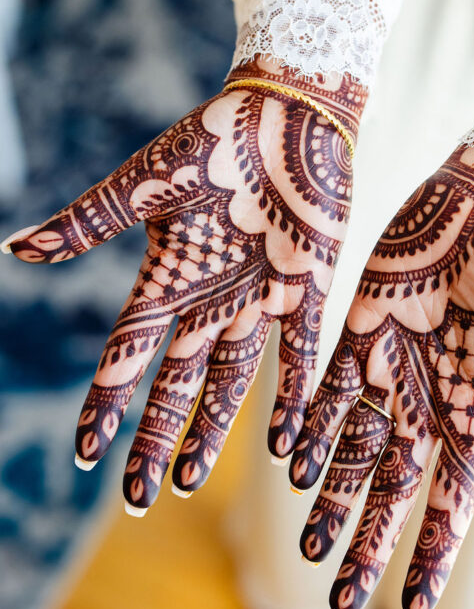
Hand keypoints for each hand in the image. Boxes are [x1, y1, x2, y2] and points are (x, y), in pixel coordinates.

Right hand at [5, 57, 364, 512]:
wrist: (286, 112)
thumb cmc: (212, 139)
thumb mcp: (142, 185)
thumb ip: (88, 222)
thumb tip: (13, 248)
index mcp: (169, 278)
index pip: (129, 355)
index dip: (108, 404)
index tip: (88, 454)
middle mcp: (211, 300)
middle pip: (176, 384)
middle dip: (156, 438)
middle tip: (141, 496)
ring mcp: (259, 300)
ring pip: (230, 383)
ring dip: (209, 433)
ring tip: (187, 482)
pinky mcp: (308, 291)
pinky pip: (298, 357)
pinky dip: (289, 401)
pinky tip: (280, 448)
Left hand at [292, 144, 473, 608]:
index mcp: (471, 419)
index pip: (447, 506)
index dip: (430, 558)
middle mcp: (426, 406)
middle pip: (390, 493)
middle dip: (367, 545)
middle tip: (339, 603)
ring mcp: (390, 373)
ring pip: (352, 452)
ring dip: (331, 499)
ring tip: (308, 549)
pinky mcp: (360, 336)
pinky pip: (328, 394)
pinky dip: (309, 430)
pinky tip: (289, 465)